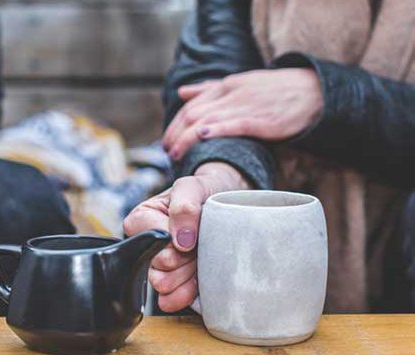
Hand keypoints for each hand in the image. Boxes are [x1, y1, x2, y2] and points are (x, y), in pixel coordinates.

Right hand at [123, 162, 249, 311]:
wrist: (224, 204)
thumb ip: (184, 207)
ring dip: (187, 274)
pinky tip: (198, 280)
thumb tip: (181, 241)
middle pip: (159, 267)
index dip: (176, 242)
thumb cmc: (203, 192)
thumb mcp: (193, 187)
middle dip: (185, 258)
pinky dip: (188, 293)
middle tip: (200, 244)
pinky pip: (170, 300)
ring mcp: (158, 267)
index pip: (153, 243)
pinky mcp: (171, 285)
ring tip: (199, 257)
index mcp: (140, 220)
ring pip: (164, 285)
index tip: (192, 233)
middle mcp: (144, 245)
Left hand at [163, 68, 322, 159]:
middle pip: (192, 113)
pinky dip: (214, 130)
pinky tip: (200, 138)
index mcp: (226, 85)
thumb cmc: (276, 90)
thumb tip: (181, 93)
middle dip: (175, 134)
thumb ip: (210, 89)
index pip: (190, 105)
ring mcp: (245, 105)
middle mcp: (232, 93)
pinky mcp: (261, 119)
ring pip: (206, 120)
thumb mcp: (241, 83)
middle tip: (166, 151)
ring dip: (186, 138)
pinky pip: (232, 124)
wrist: (314, 92)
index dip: (174, 123)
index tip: (166, 140)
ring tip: (175, 154)